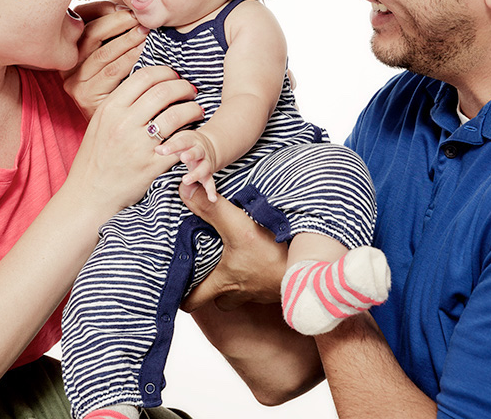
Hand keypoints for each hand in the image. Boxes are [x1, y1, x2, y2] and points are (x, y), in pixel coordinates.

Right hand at [62, 1, 148, 118]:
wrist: (112, 133)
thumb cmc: (119, 88)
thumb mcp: (113, 55)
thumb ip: (115, 32)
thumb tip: (129, 6)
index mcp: (69, 48)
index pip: (83, 19)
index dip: (104, 9)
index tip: (127, 7)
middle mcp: (66, 65)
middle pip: (91, 34)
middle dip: (118, 22)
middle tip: (139, 18)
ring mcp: (74, 82)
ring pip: (103, 53)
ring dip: (127, 40)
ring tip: (146, 32)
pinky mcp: (85, 96)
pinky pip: (111, 72)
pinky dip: (130, 59)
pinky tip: (144, 52)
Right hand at [65, 65, 202, 213]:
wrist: (88, 194)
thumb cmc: (95, 157)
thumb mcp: (100, 123)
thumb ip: (121, 103)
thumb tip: (146, 82)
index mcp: (110, 108)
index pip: (144, 77)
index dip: (165, 72)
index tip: (174, 76)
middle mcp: (123, 123)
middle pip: (163, 91)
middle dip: (183, 87)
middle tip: (190, 91)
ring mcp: (138, 145)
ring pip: (176, 115)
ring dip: (192, 109)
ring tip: (196, 110)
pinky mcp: (151, 166)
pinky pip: (179, 144)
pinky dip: (190, 135)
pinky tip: (193, 133)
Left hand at [156, 130, 217, 201]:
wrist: (208, 146)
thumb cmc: (188, 143)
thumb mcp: (179, 139)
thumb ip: (168, 145)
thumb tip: (157, 149)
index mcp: (192, 140)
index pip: (182, 142)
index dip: (173, 146)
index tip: (163, 150)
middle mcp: (201, 151)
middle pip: (196, 152)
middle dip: (190, 155)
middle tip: (183, 158)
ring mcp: (206, 162)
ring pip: (203, 168)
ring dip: (196, 174)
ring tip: (186, 180)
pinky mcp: (208, 174)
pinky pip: (210, 182)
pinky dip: (211, 190)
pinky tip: (212, 199)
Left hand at [179, 186, 286, 311]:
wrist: (313, 270)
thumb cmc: (274, 256)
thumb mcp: (238, 228)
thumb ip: (211, 209)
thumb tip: (184, 189)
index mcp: (224, 283)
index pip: (193, 302)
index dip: (182, 294)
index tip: (177, 282)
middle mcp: (241, 292)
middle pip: (217, 299)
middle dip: (211, 287)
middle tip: (204, 266)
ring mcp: (261, 291)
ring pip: (240, 293)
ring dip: (236, 280)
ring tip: (232, 257)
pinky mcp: (278, 284)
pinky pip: (262, 284)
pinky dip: (258, 272)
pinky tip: (261, 254)